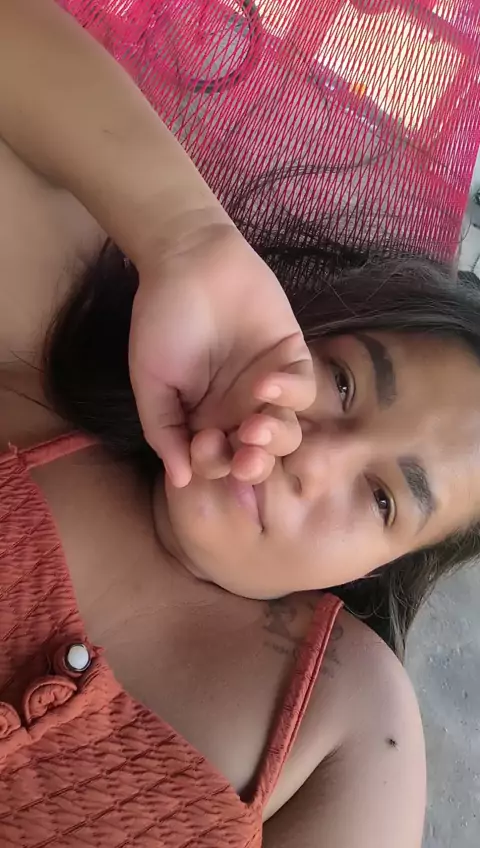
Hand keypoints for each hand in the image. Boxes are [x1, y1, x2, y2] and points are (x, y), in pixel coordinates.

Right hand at [129, 224, 314, 486]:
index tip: (204, 451)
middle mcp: (239, 412)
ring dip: (274, 438)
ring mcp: (268, 388)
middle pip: (258, 455)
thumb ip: (164, 430)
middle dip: (254, 465)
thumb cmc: (162, 320)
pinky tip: (264, 383)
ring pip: (287, 431)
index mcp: (204, 422)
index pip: (218, 462)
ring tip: (255, 427)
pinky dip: (288, 393)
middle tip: (246, 460)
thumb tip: (179, 480)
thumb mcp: (151, 380)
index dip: (216, 467)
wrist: (187, 259)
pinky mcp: (292, 358)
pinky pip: (303, 389)